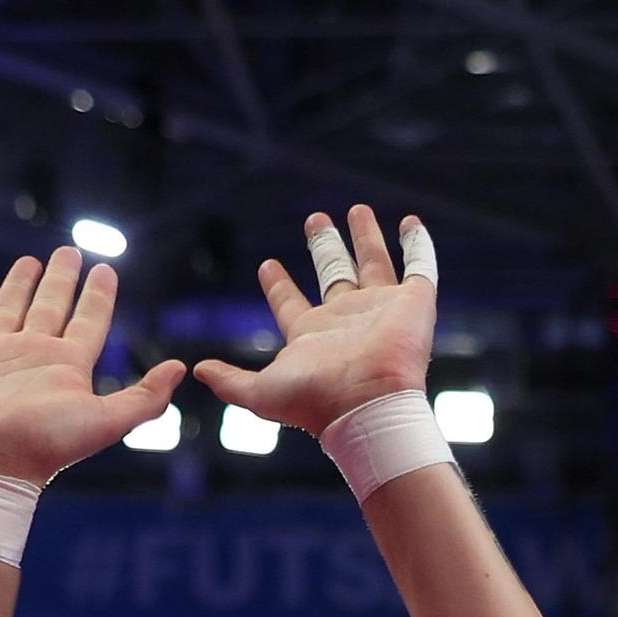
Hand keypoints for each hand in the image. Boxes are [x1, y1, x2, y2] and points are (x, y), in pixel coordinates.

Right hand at [0, 250, 184, 483]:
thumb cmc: (44, 443)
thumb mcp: (105, 421)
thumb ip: (145, 398)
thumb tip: (181, 368)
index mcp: (67, 367)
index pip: (89, 322)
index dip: (99, 297)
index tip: (106, 269)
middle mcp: (33, 357)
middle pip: (52, 307)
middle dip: (62, 280)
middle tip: (71, 251)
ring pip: (10, 309)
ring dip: (20, 285)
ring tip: (31, 260)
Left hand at [192, 206, 434, 439]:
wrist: (369, 406)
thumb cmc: (318, 401)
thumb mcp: (262, 392)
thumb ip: (231, 381)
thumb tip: (198, 370)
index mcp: (313, 336)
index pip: (291, 304)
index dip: (279, 286)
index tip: (267, 265)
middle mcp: (347, 320)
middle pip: (335, 275)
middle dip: (324, 247)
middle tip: (314, 220)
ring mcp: (382, 310)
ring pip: (373, 265)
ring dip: (366, 238)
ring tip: (357, 210)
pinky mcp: (413, 304)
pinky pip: (420, 268)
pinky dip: (418, 246)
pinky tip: (411, 223)